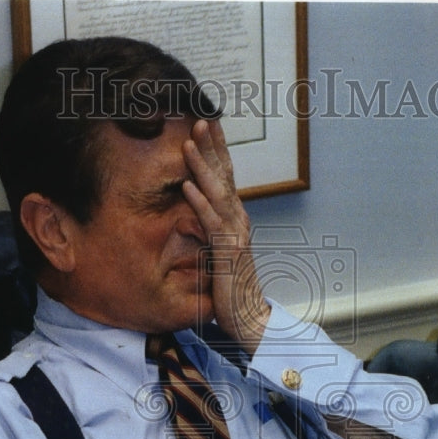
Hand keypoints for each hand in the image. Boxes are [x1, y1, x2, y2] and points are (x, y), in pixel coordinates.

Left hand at [182, 120, 269, 353]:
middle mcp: (238, 221)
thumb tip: (200, 217)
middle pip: (226, 176)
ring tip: (188, 142)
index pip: (226, 179)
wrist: (250, 319)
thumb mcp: (220, 255)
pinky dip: (199, 202)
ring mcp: (235, 235)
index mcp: (236, 220)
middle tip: (201, 118)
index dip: (217, 152)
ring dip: (202, 166)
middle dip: (213, 146)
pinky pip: (210, 222)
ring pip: (218, 193)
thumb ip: (213, 234)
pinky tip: (187, 185)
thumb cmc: (234, 291)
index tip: (207, 127)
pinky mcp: (227, 252)